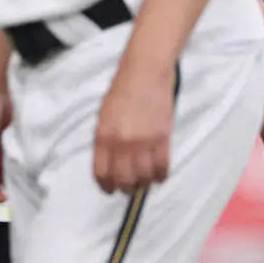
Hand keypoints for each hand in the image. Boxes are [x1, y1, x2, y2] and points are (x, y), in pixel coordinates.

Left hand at [93, 59, 174, 193]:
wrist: (145, 72)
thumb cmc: (122, 89)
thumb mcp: (104, 114)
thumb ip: (105, 138)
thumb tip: (110, 161)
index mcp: (103, 135)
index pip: (101, 172)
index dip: (105, 186)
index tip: (109, 190)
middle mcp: (121, 142)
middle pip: (123, 180)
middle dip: (126, 188)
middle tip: (129, 188)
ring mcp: (142, 142)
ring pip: (144, 178)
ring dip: (144, 184)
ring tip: (145, 182)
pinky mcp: (162, 139)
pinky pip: (162, 168)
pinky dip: (161, 176)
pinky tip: (159, 175)